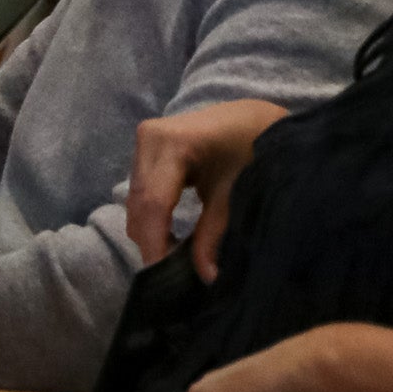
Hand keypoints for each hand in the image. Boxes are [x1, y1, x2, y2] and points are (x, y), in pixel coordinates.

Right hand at [126, 99, 292, 280]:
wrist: (255, 115)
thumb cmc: (254, 145)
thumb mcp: (236, 189)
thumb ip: (215, 232)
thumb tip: (206, 276)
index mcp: (172, 142)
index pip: (155, 203)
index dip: (156, 243)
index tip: (161, 276)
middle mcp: (148, 138)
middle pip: (140, 204)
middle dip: (152, 241)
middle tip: (170, 274)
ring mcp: (144, 142)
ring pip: (137, 200)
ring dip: (150, 230)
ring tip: (174, 258)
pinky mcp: (146, 150)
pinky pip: (142, 191)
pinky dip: (153, 216)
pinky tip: (170, 236)